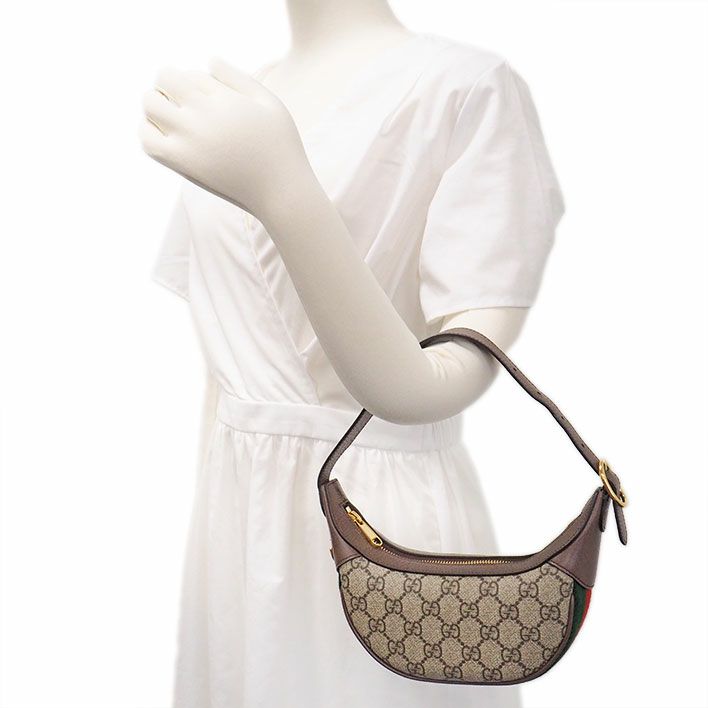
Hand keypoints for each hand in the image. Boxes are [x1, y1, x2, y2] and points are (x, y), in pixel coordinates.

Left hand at [139, 58, 310, 216]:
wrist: (280, 191)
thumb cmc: (279, 145)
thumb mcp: (268, 102)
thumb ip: (237, 78)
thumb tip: (208, 60)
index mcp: (223, 100)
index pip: (189, 74)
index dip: (193, 81)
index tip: (202, 95)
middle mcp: (202, 117)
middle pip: (164, 80)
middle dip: (168, 84)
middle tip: (179, 99)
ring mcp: (188, 142)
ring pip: (150, 106)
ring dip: (155, 104)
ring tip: (169, 115)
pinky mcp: (182, 165)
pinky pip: (148, 142)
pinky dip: (147, 131)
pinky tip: (165, 135)